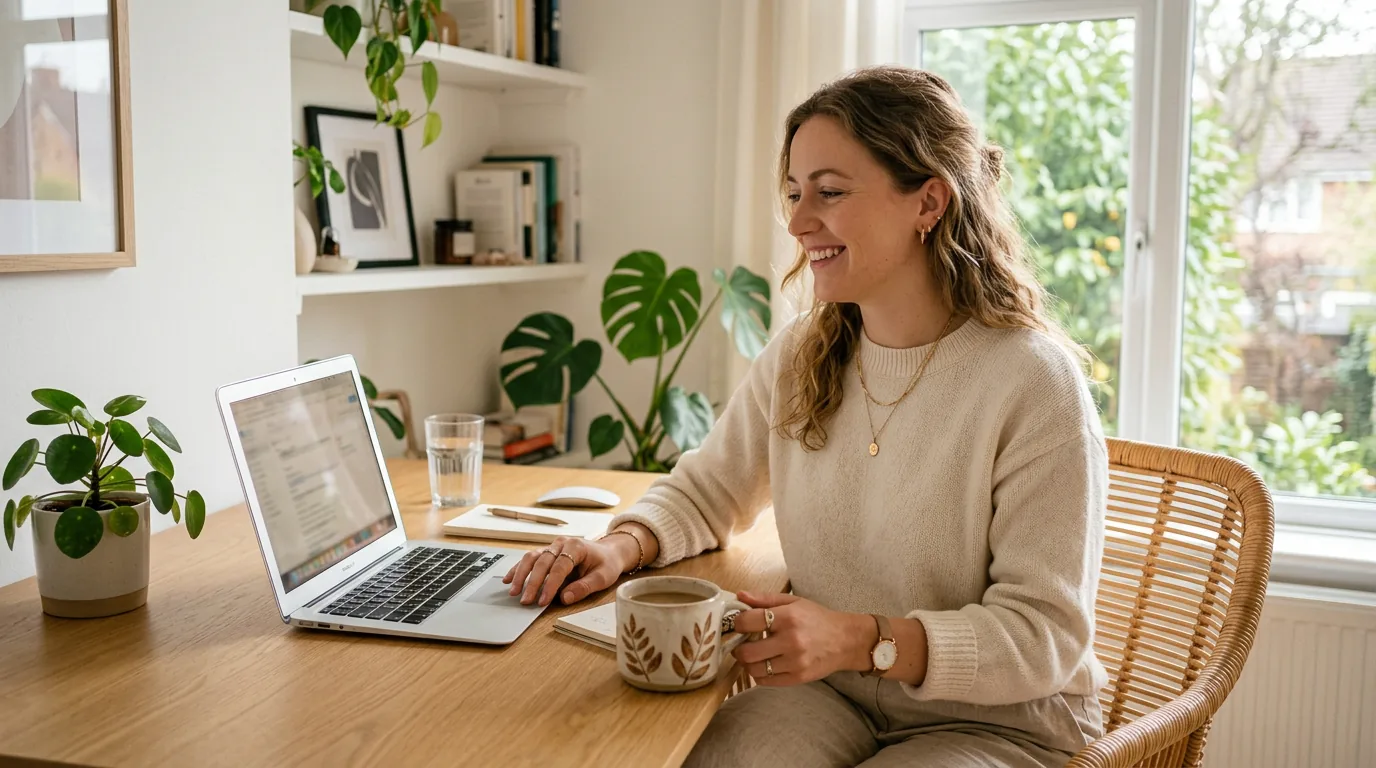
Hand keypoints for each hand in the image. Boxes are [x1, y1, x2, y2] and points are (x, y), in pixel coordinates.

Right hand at [501, 536, 626, 606]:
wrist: (609, 552)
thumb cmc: (606, 564)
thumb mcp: (603, 577)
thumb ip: (584, 587)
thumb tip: (564, 598)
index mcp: (576, 546)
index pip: (559, 567)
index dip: (550, 585)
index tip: (542, 601)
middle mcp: (561, 543)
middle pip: (542, 562)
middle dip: (532, 583)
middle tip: (526, 601)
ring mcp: (552, 546)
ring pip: (531, 558)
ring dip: (521, 575)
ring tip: (514, 592)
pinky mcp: (547, 552)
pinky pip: (529, 559)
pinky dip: (518, 569)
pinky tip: (508, 579)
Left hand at [727, 591, 873, 686]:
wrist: (845, 640)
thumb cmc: (817, 619)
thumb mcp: (793, 602)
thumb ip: (765, 599)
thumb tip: (740, 595)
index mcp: (788, 618)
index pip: (748, 622)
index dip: (738, 623)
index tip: (740, 624)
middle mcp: (791, 641)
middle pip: (747, 652)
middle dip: (738, 648)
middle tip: (742, 644)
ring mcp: (795, 662)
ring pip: (754, 669)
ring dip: (748, 663)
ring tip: (753, 655)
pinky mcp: (798, 678)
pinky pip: (766, 681)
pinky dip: (759, 675)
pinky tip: (764, 665)